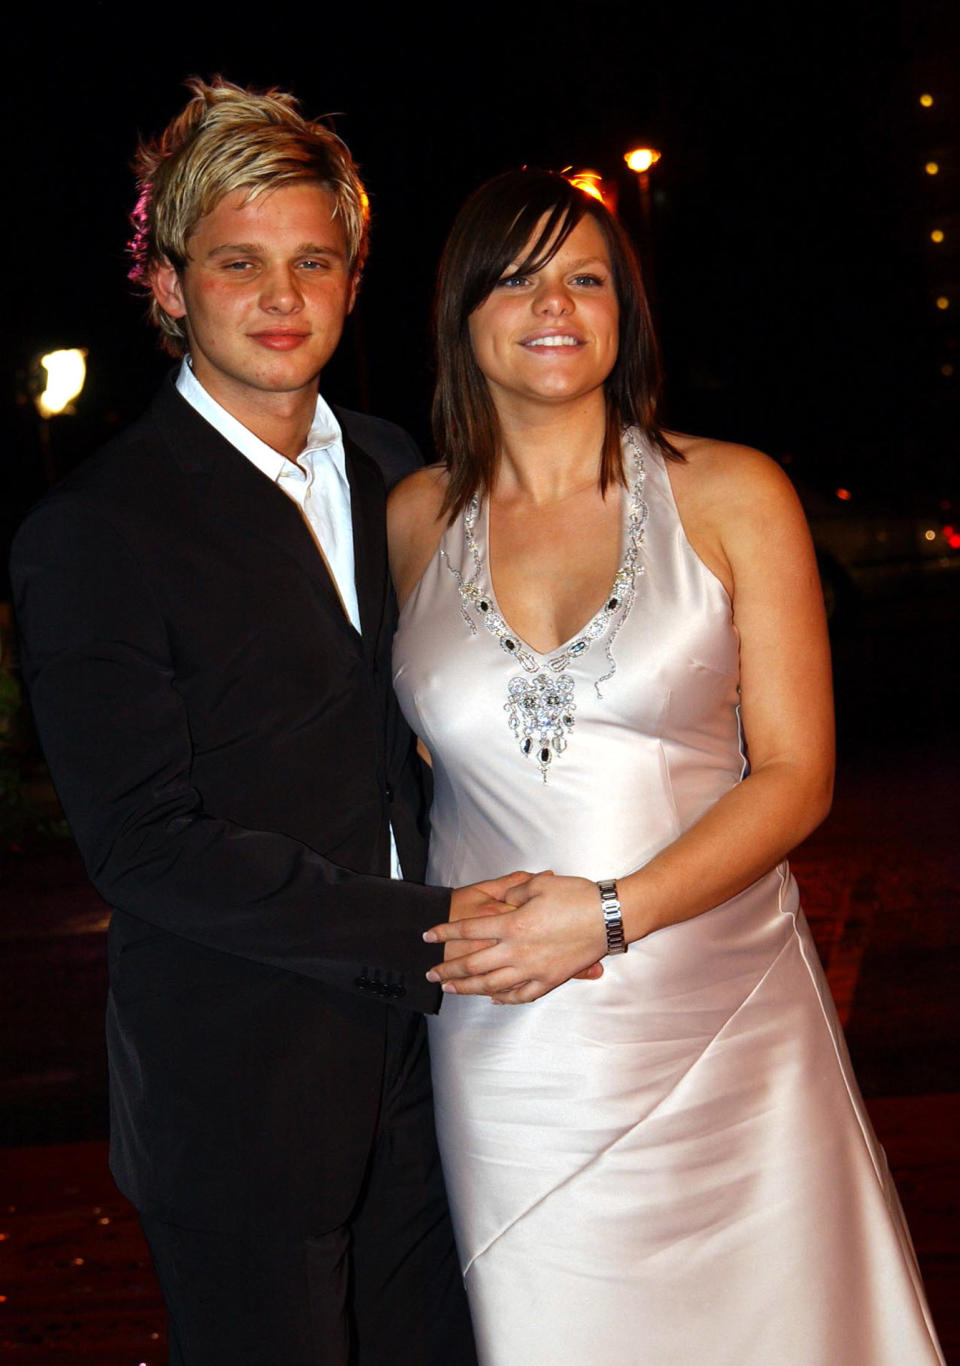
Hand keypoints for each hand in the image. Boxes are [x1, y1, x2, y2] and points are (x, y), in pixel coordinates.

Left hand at [424, 872, 607, 1003]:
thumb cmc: (576, 896)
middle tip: (431, 973)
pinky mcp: (550, 980)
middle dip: (448, 969)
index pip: (469, 930)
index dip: (445, 932)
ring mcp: (534, 969)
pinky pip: (521, 995)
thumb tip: (503, 899)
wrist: (609, 917)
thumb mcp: (540, 884)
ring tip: (451, 989)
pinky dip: (504, 998)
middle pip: (474, 964)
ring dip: (468, 988)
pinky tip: (493, 998)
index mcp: (513, 924)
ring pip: (492, 985)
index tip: (428, 935)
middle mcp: (518, 951)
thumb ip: (514, 891)